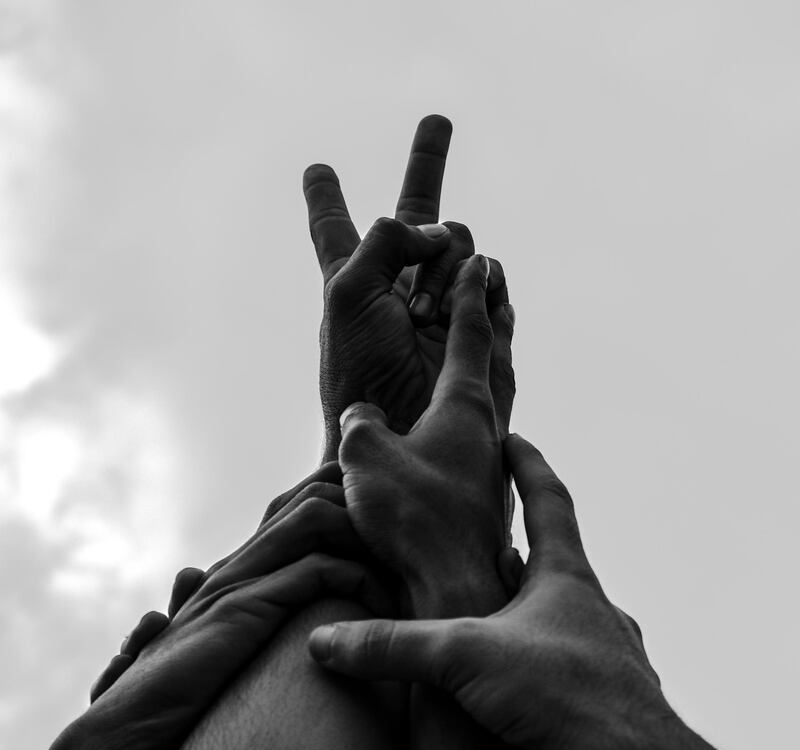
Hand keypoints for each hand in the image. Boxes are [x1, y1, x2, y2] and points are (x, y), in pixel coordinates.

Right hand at [31, 472, 390, 749]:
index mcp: (240, 563)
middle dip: (359, 502)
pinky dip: (356, 580)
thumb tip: (265, 595)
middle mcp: (240, 558)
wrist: (122, 725)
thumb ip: (255, 611)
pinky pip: (316, 572)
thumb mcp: (224, 640)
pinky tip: (378, 602)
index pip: (295, 500)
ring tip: (394, 562)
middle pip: (310, 493)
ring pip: (315, 517)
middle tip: (398, 535)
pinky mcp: (244, 609)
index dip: (339, 495)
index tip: (380, 521)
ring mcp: (240, 578)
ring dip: (361, 533)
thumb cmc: (178, 689)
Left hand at [303, 116, 513, 458]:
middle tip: (438, 118)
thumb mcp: (348, 290)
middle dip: (428, 160)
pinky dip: (485, 281)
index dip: (327, 199)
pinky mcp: (481, 314)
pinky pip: (493, 275)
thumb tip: (439, 231)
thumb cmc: (362, 365)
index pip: (337, 226)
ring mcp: (445, 293)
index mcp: (355, 272)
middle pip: (418, 210)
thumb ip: (387, 239)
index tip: (316, 169)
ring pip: (462, 240)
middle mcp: (400, 277)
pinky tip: (468, 303)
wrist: (407, 423)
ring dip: (445, 269)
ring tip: (427, 316)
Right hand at [309, 433, 665, 749]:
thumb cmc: (562, 692)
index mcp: (565, 577)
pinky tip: (519, 674)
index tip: (513, 437)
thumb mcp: (464, 657)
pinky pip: (564, 663)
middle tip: (491, 531)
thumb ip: (391, 646)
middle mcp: (589, 607)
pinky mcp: (598, 697)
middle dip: (518, 543)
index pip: (548, 500)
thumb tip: (325, 641)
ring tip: (495, 606)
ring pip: (559, 615)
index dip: (528, 464)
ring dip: (526, 606)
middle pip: (553, 558)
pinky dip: (537, 656)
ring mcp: (601, 652)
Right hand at [335, 254, 513, 618]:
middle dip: (494, 319)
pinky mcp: (481, 493)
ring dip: (487, 363)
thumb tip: (364, 418)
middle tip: (500, 289)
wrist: (453, 588)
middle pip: (496, 359)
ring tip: (483, 347)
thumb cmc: (414, 519)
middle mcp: (487, 428)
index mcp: (465, 405)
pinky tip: (457, 430)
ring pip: (490, 397)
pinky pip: (477, 434)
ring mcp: (488, 463)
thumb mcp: (366, 457)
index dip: (470, 292)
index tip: (479, 259)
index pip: (471, 332)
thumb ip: (360, 423)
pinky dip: (470, 410)